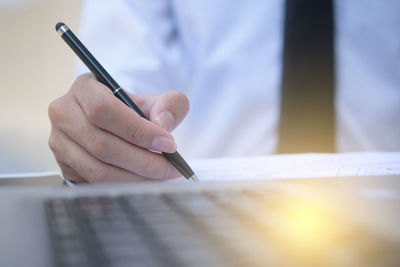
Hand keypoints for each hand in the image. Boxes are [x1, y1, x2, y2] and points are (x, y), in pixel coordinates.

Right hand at [48, 73, 188, 182]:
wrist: (116, 125)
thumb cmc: (135, 111)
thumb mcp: (155, 101)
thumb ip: (169, 106)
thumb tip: (163, 125)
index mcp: (85, 88)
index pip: (104, 109)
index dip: (138, 130)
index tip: (168, 144)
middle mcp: (64, 113)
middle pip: (101, 144)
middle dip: (142, 161)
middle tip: (170, 168)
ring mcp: (60, 142)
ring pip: (97, 169)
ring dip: (134, 178)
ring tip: (161, 176)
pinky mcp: (64, 166)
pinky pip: (94, 183)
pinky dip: (123, 186)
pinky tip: (144, 182)